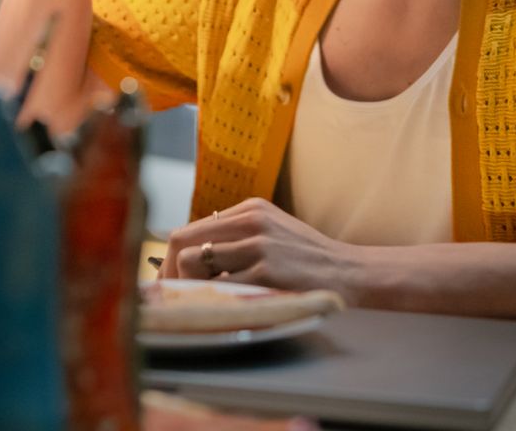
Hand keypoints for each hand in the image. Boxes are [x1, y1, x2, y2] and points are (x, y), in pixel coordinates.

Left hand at [161, 198, 366, 300]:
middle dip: (169, 273)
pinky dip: (214, 297)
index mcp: (250, 209)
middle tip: (170, 297)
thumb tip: (191, 254)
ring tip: (203, 300)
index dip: (170, 259)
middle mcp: (251, 220)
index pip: (189, 229)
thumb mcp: (273, 231)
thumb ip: (238, 235)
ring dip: (190, 285)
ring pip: (195, 261)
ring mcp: (258, 244)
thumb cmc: (307, 259)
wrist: (348, 272)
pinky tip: (224, 306)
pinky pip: (220, 285)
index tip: (167, 282)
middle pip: (184, 241)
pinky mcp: (266, 270)